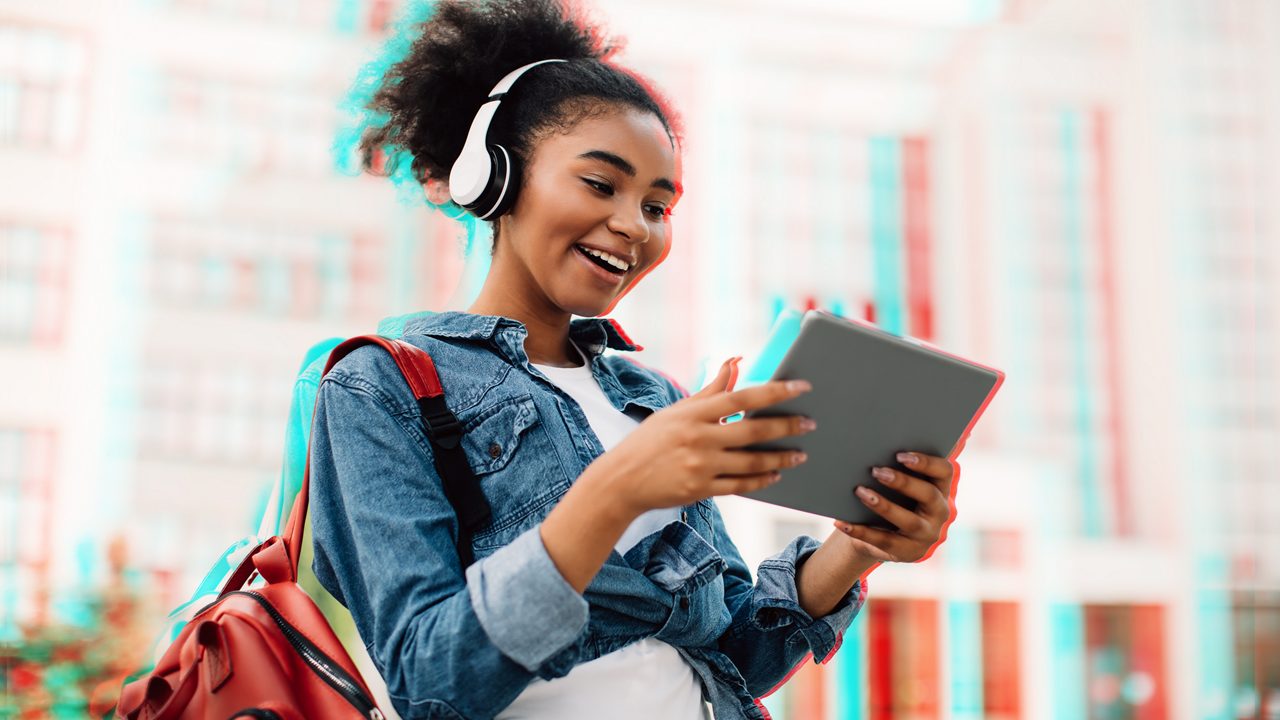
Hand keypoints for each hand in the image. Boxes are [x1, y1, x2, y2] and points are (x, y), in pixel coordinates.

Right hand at [585, 357, 817, 517]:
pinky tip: (776, 474)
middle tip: (811, 423)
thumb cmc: (652, 440)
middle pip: (753, 431)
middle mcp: (698, 438)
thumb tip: (735, 361)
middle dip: (787, 427)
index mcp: (693, 413)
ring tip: (801, 454)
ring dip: (781, 458)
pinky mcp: (700, 490)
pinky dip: (761, 480)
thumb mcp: (677, 411)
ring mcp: (700, 466)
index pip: (742, 397)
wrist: (621, 480)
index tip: (801, 386)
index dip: (775, 392)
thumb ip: (710, 390)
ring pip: (752, 462)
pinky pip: (740, 486)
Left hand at [830, 443, 961, 563]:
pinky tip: (841, 522)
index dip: (926, 462)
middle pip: (928, 495)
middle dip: (903, 482)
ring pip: (908, 520)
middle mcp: (940, 513)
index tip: (901, 455)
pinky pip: (883, 541)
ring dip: (883, 505)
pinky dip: (860, 531)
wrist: (884, 537)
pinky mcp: (907, 552)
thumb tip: (871, 444)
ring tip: (860, 492)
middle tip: (877, 471)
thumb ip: (896, 468)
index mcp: (941, 489)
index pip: (944, 471)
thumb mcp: (899, 486)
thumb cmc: (892, 499)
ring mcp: (926, 535)